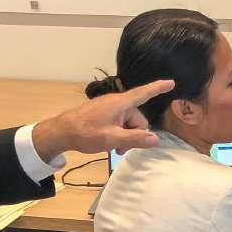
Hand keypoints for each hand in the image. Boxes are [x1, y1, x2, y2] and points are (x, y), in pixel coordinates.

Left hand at [31, 79, 175, 160]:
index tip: (171, 82)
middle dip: (134, 133)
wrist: (60, 132)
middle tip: (122, 148)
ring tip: (114, 148)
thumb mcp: (112, 139)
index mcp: (120, 104)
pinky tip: (109, 143)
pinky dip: (118, 133)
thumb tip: (155, 139)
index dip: (158, 88)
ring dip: (125, 136)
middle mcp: (116, 103)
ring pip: (128, 123)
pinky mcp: (102, 113)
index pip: (144, 93)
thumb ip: (135, 139)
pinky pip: (118, 122)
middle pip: (137, 118)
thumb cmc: (85, 133)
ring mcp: (108, 108)